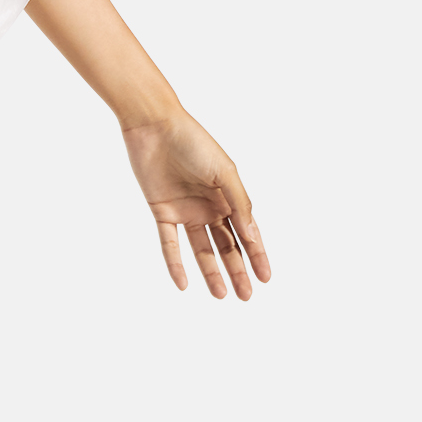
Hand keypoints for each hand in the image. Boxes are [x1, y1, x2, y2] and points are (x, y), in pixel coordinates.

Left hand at [120, 110, 270, 299]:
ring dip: (210, 271)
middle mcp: (209, 206)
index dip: (257, 255)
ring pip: (201, 248)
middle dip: (237, 270)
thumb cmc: (194, 141)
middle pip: (226, 245)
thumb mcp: (225, 172)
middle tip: (246, 296)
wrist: (155, 125)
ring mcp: (185, 210)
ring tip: (221, 295)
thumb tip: (253, 237)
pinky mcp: (162, 211)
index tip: (266, 278)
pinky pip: (169, 243)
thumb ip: (240, 204)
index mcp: (228, 196)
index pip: (246, 232)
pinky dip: (174, 263)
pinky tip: (182, 284)